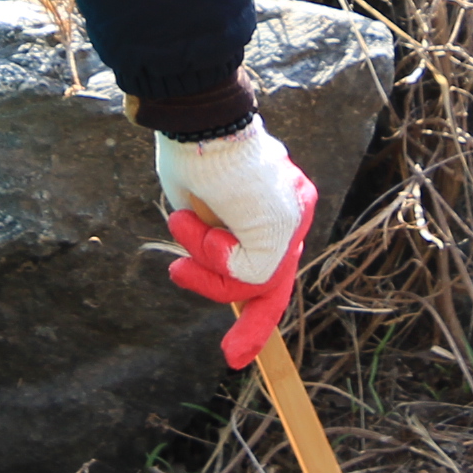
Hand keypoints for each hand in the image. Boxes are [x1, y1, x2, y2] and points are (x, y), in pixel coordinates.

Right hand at [155, 118, 317, 370]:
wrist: (197, 118)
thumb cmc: (190, 150)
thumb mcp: (197, 205)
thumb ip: (211, 237)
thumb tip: (205, 267)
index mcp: (274, 202)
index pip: (270, 262)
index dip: (253, 311)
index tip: (237, 354)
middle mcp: (292, 212)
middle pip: (272, 283)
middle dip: (245, 319)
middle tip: (222, 341)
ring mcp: (292, 221)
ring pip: (252, 282)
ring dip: (204, 263)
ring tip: (180, 219)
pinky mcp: (283, 230)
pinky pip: (244, 274)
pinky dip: (209, 256)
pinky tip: (195, 220)